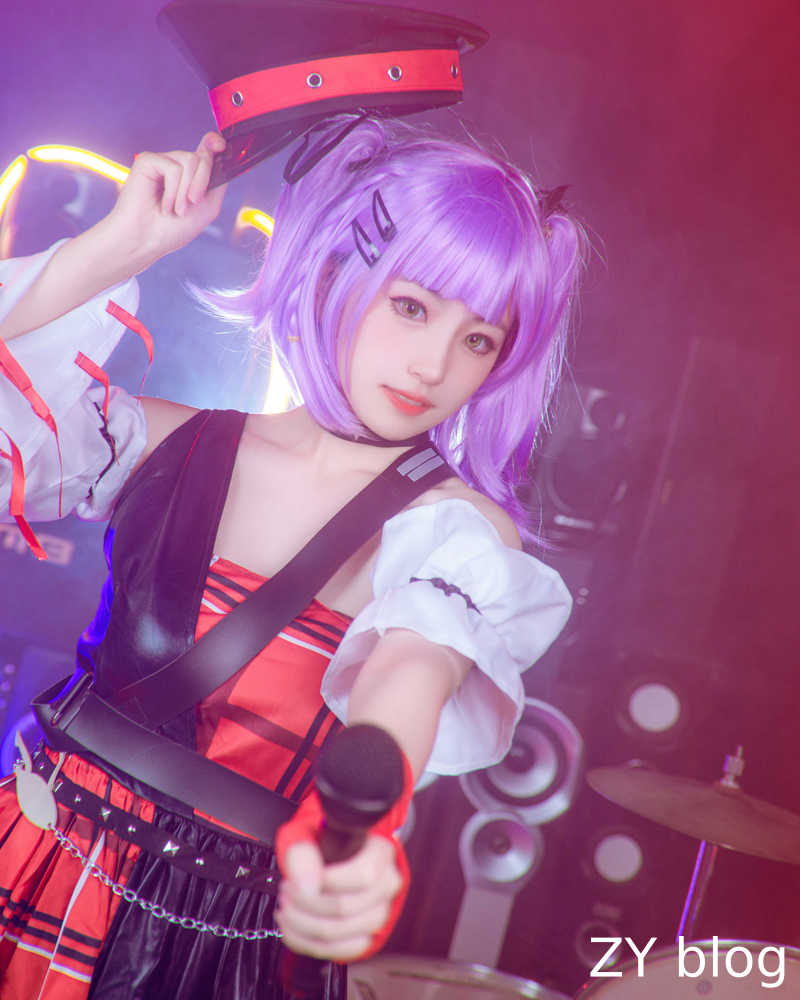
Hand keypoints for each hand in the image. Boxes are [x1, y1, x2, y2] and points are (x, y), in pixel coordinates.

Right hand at [104, 131, 226, 271]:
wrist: (147, 240)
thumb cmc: (174, 229)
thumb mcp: (208, 205)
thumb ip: (217, 178)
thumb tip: (218, 148)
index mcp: (191, 175)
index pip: (206, 149)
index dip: (214, 142)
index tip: (221, 145)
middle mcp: (177, 165)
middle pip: (203, 157)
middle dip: (202, 183)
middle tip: (192, 204)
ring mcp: (162, 161)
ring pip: (191, 160)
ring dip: (187, 190)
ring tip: (177, 209)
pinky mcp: (147, 161)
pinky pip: (173, 167)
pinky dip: (173, 190)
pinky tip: (164, 205)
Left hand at [275, 835, 403, 961]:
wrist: (332, 858)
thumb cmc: (321, 842)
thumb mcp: (306, 833)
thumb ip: (303, 852)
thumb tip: (307, 886)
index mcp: (380, 852)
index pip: (363, 875)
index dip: (327, 881)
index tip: (300, 878)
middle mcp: (387, 884)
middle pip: (346, 908)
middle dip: (305, 903)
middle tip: (286, 890)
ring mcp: (380, 913)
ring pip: (341, 932)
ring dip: (303, 924)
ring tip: (286, 907)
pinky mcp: (368, 936)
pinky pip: (340, 951)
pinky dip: (307, 942)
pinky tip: (292, 927)